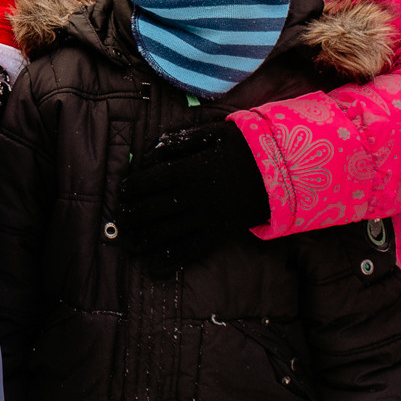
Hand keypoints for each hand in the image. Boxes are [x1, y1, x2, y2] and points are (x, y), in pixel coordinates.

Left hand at [115, 118, 270, 266]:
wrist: (281, 174)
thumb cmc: (245, 149)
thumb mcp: (214, 134)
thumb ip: (182, 141)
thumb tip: (155, 150)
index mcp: (189, 170)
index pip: (149, 182)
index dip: (130, 190)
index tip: (121, 194)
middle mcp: (194, 196)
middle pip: (152, 209)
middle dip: (131, 217)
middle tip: (120, 222)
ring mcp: (206, 218)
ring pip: (166, 232)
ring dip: (142, 240)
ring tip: (128, 244)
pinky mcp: (218, 235)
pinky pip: (190, 251)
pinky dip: (170, 261)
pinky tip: (153, 267)